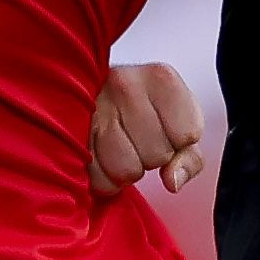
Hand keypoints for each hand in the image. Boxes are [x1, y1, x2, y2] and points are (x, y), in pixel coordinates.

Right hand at [87, 60, 208, 195]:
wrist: (90, 94)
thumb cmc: (140, 111)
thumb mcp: (177, 125)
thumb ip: (189, 158)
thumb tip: (172, 181)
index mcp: (161, 78)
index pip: (187, 135)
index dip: (177, 142)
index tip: (163, 129)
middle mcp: (126, 85)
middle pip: (157, 155)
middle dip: (149, 157)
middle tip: (135, 139)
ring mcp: (94, 107)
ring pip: (126, 170)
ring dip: (124, 171)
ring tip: (117, 148)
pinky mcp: (70, 132)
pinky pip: (97, 178)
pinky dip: (102, 178)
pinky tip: (100, 157)